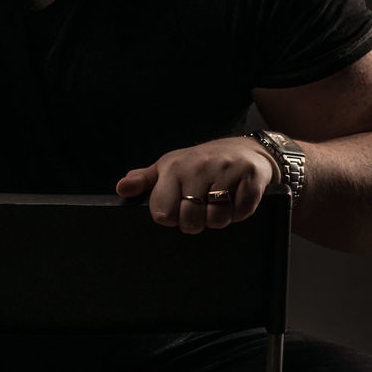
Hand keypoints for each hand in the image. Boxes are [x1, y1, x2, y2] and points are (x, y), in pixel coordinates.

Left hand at [115, 138, 279, 233]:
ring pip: (217, 220)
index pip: (163, 213)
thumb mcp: (169, 167)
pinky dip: (239, 212)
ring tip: (220, 201)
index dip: (171, 218)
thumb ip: (144, 180)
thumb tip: (121, 189)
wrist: (245, 149)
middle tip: (202, 207)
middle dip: (196, 222)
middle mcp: (198, 168)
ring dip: (220, 218)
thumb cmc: (201, 161)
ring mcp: (225, 172)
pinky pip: (240, 213)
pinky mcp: (250, 178)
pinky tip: (236, 197)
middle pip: (190, 221)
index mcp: (174, 168)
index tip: (179, 208)